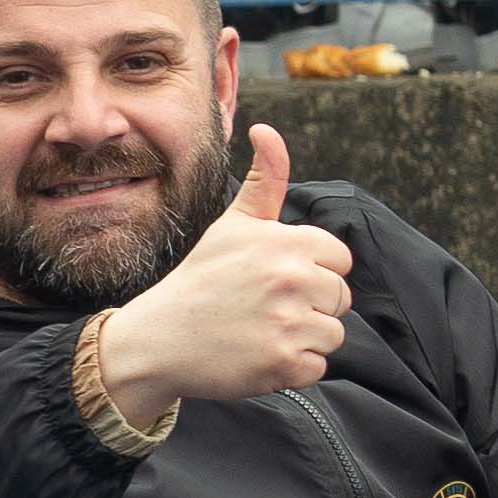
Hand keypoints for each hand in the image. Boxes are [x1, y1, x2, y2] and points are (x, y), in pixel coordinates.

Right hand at [93, 126, 351, 432]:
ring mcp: (289, 323)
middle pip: (340, 298)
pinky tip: (256, 355)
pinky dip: (290, 369)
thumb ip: (265, 180)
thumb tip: (267, 129)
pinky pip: (317, 367)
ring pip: (332, 333)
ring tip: (258, 332)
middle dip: (309, 306)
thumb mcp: (231, 225)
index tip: (272, 279)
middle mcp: (291, 279)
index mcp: (286, 242)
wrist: (157, 340)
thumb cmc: (200, 280)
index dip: (311, 270)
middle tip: (261, 309)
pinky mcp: (286, 363)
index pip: (339, 261)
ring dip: (302, 339)